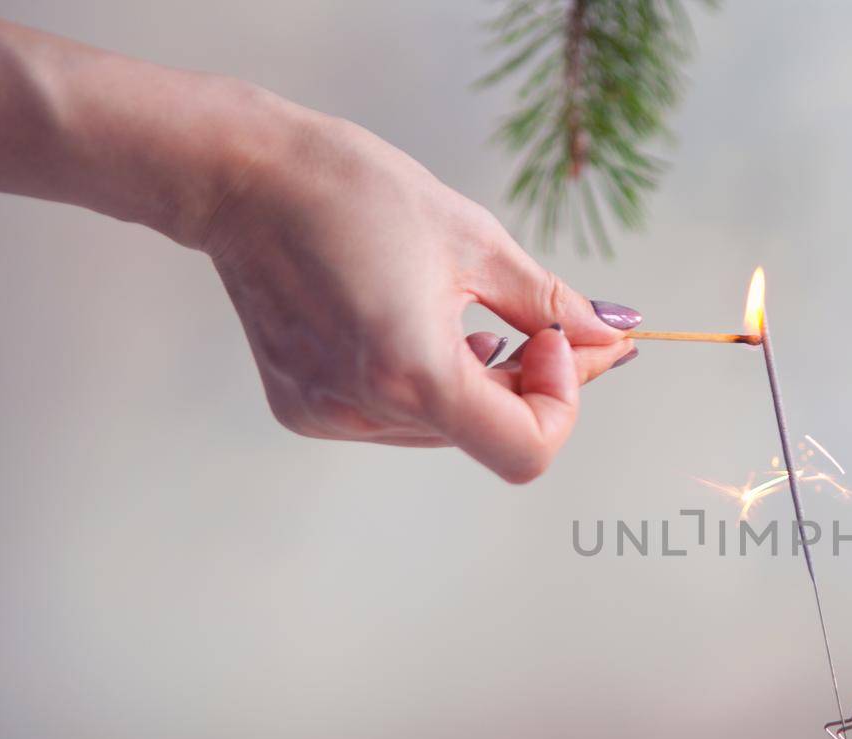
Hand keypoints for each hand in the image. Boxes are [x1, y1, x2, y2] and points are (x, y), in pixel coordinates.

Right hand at [201, 100, 639, 482]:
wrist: (241, 176)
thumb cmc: (352, 192)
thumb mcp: (475, 241)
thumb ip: (549, 303)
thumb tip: (610, 333)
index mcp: (410, 374)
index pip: (526, 450)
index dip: (563, 401)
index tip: (557, 338)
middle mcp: (364, 411)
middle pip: (489, 435)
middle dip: (538, 385)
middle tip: (564, 331)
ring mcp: (329, 416)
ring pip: (448, 429)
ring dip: (489, 385)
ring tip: (493, 322)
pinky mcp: (306, 407)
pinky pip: (399, 417)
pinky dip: (435, 385)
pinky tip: (433, 331)